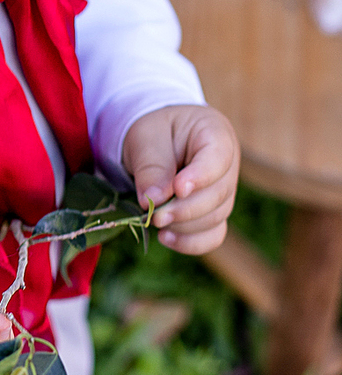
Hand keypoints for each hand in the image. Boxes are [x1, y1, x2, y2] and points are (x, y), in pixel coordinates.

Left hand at [121, 104, 238, 254]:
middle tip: (155, 215)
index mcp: (215, 133)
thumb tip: (152, 201)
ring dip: (184, 226)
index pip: (218, 158)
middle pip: (219, 194)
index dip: (201, 177)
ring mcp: (225, 191)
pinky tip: (166, 238)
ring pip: (216, 217)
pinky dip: (191, 242)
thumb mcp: (146, 138)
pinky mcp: (214, 213)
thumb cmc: (154, 132)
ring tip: (155, 221)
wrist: (155, 140)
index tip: (178, 189)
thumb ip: (151, 166)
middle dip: (186, 209)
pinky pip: (213, 235)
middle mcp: (228, 164)